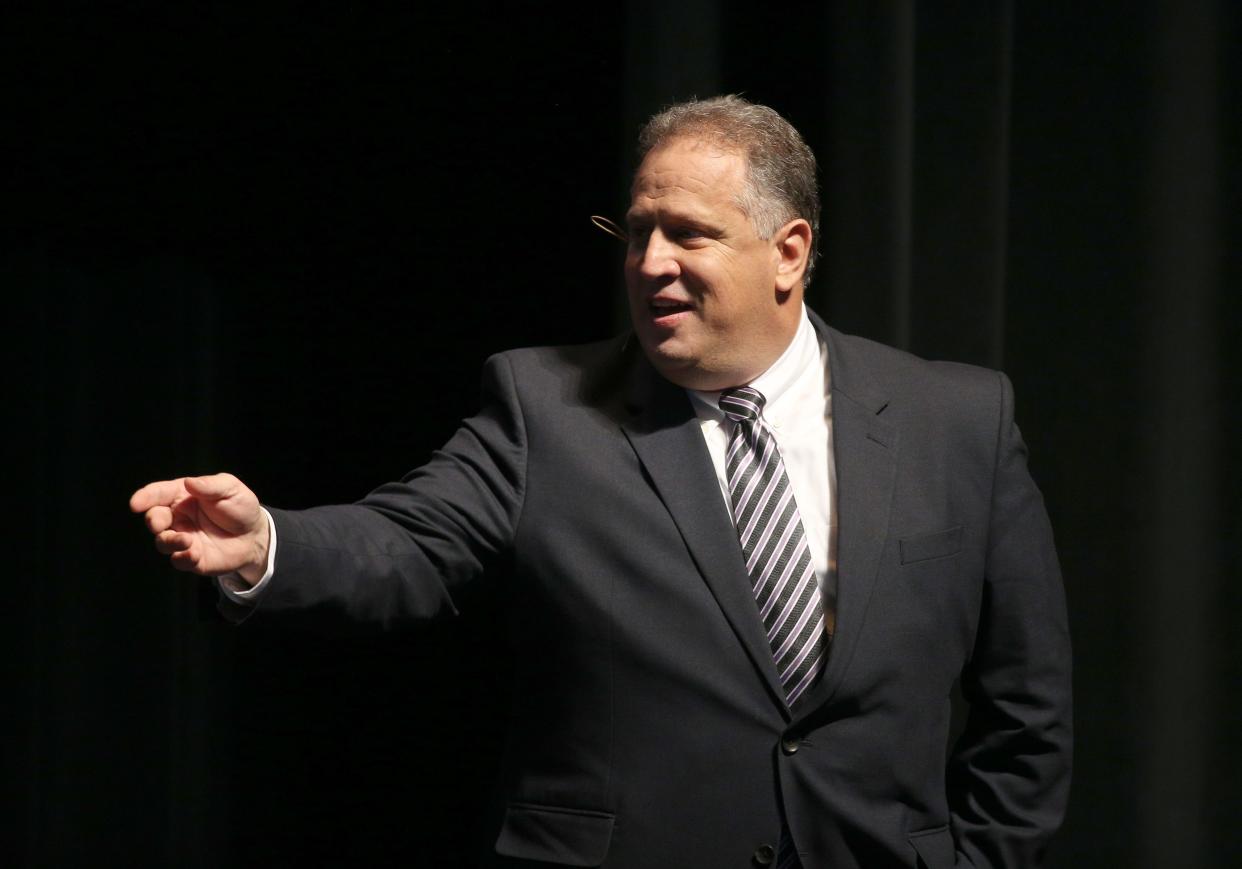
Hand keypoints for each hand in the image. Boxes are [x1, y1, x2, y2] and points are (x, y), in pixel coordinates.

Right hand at [130, 473, 269, 585]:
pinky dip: (182, 558)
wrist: (255, 535)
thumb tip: (189, 482)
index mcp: (182, 495)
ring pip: (162, 542)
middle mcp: (178, 517)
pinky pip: (179, 560)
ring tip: (186, 540)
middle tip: (158, 524)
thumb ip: (211, 485)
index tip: (136, 503)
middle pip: (154, 518)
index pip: (158, 494)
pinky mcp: (191, 558)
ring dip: (168, 541)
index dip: (145, 497)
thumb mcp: (231, 488)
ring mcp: (183, 538)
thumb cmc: (240, 507)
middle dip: (153, 520)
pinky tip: (194, 554)